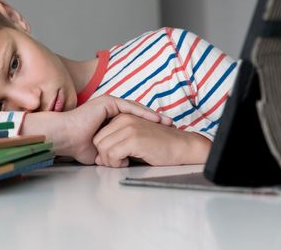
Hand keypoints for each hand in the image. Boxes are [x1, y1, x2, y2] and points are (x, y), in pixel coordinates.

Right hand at [21, 95, 172, 163]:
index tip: (161, 135)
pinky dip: (142, 112)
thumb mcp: (103, 151)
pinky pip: (129, 107)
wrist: (66, 137)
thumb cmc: (78, 147)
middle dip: (154, 121)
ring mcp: (108, 105)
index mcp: (107, 122)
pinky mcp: (107, 102)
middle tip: (170, 126)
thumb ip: (114, 153)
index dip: (146, 129)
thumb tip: (124, 160)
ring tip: (166, 121)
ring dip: (152, 115)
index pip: (132, 124)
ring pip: (135, 110)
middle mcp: (108, 111)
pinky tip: (155, 117)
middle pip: (136, 115)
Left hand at [92, 114, 210, 166]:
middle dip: (104, 156)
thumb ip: (117, 143)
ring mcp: (129, 128)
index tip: (114, 157)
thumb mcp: (134, 139)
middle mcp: (124, 119)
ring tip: (123, 162)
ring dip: (110, 160)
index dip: (103, 150)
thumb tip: (99, 158)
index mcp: (123, 117)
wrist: (182, 146)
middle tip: (117, 162)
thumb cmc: (159, 146)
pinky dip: (116, 162)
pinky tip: (127, 163)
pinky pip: (112, 154)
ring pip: (103, 148)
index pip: (99, 135)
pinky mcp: (134, 138)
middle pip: (98, 141)